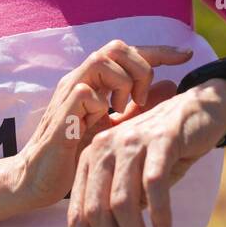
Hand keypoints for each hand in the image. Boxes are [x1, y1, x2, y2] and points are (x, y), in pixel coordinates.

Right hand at [13, 42, 193, 209]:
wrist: (39, 179)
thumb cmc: (76, 153)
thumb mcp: (116, 127)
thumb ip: (140, 107)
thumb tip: (172, 86)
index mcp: (96, 82)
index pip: (129, 53)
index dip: (158, 51)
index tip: (186, 56)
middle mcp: (81, 80)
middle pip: (115, 47)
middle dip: (139, 66)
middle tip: (143, 97)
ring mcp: (69, 95)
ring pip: (100, 60)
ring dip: (121, 82)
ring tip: (124, 108)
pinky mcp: (61, 114)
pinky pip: (84, 91)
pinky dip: (101, 102)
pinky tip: (104, 121)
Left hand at [66, 76, 225, 226]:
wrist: (198, 110)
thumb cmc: (163, 152)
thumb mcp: (135, 182)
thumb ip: (116, 212)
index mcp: (90, 159)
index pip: (78, 212)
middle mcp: (104, 148)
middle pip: (98, 211)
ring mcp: (130, 142)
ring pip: (124, 203)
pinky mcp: (160, 140)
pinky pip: (154, 185)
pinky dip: (159, 213)